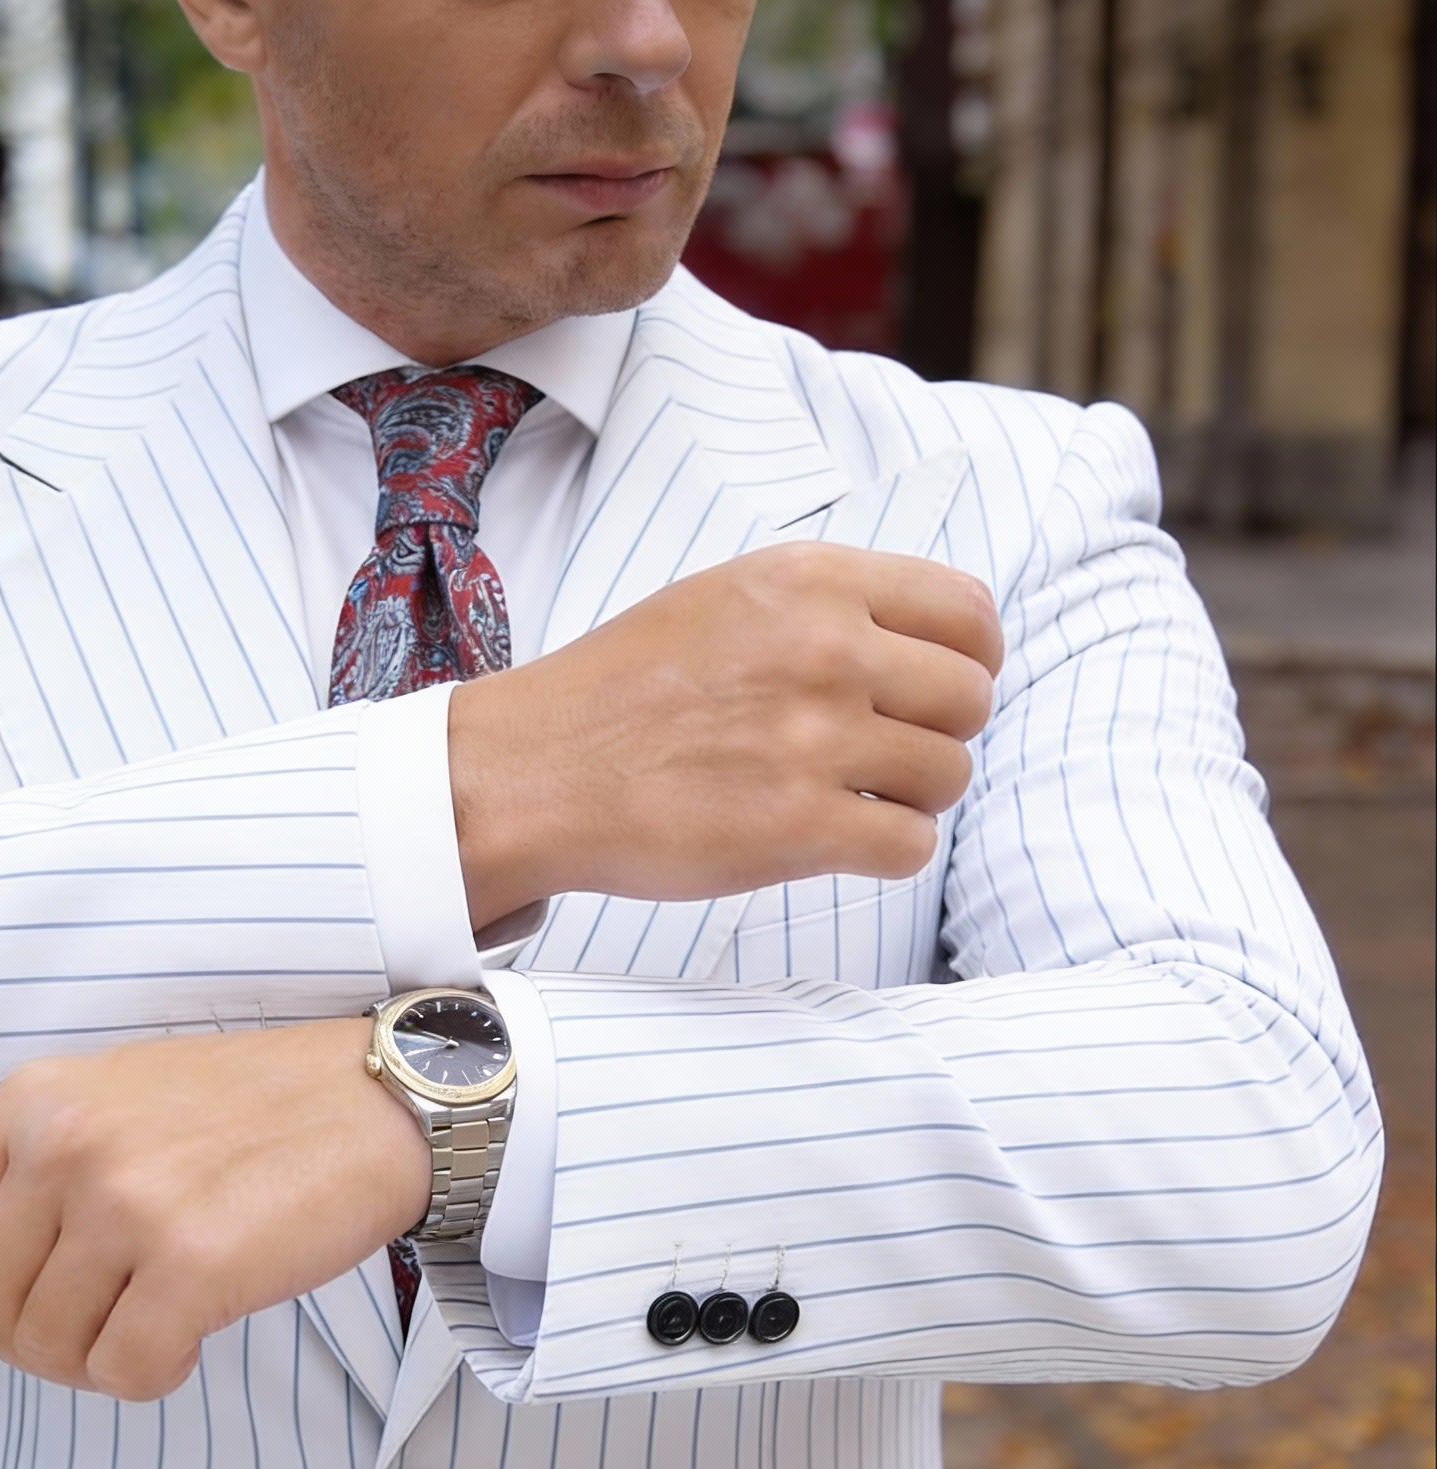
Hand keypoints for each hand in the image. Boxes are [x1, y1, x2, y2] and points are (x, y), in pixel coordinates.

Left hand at [0, 1018, 431, 1398]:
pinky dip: (154, 1377)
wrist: (379, 1101)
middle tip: (95, 1345)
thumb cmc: (258, 1110)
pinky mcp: (191, 1263)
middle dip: (32, 1349)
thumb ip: (44, 1168)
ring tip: (157, 1329)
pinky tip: (193, 1341)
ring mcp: (125, 1202)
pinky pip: (126, 1371)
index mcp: (34, 1100)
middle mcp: (65, 1144)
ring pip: (49, 1347)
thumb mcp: (119, 1098)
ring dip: (99, 1363)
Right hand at [448, 542, 1001, 928]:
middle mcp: (824, 650)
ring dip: (912, 797)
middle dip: (939, 732)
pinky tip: (836, 840)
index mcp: (811, 582)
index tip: (933, 691)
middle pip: (969, 699)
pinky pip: (911, 846)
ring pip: (949, 775)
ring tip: (850, 798)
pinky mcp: (800, 827)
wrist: (533, 771)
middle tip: (881, 753)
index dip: (969, 661)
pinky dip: (887, 852)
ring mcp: (815, 740)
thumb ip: (826, 604)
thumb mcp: (726, 597)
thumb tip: (930, 640)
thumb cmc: (620, 691)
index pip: (970, 615)